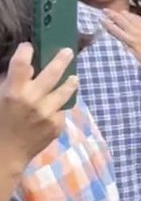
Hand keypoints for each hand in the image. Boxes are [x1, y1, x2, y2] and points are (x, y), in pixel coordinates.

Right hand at [0, 44, 78, 170]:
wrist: (5, 153)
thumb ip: (8, 83)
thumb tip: (24, 67)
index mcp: (12, 93)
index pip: (22, 64)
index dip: (26, 52)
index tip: (29, 46)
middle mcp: (33, 102)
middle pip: (52, 74)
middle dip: (60, 60)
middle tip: (67, 51)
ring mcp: (47, 114)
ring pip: (65, 92)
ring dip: (70, 82)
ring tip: (74, 77)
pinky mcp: (57, 125)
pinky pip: (61, 109)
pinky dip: (58, 105)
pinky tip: (56, 103)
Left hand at [102, 9, 140, 79]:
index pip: (134, 17)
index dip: (126, 14)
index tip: (121, 12)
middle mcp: (139, 28)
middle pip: (125, 18)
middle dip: (115, 13)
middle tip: (106, 10)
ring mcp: (133, 35)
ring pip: (119, 23)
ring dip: (110, 17)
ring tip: (102, 15)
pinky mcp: (128, 43)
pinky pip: (117, 33)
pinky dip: (110, 27)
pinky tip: (104, 24)